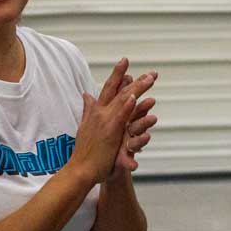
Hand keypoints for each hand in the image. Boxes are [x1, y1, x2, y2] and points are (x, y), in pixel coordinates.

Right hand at [71, 58, 155, 183]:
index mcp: (96, 111)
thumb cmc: (85, 151)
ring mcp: (105, 121)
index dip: (117, 74)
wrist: (79, 170)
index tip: (125, 60)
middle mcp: (100, 113)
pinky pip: (120, 117)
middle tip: (151, 72)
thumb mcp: (86, 125)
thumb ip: (89, 109)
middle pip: (119, 91)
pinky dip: (126, 106)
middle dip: (134, 78)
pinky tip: (134, 97)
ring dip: (136, 88)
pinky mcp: (109, 132)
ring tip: (149, 78)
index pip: (108, 88)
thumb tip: (87, 95)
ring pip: (123, 100)